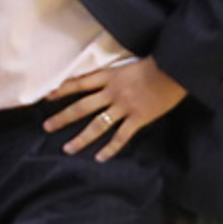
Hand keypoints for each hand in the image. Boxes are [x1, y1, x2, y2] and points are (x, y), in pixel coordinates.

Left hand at [43, 56, 186, 161]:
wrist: (176, 68)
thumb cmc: (155, 64)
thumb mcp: (126, 66)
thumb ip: (112, 76)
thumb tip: (100, 84)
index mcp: (109, 76)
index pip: (79, 83)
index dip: (62, 90)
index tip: (46, 97)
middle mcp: (112, 92)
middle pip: (82, 106)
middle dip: (63, 117)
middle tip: (47, 126)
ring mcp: (125, 106)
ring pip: (97, 125)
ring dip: (81, 138)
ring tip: (67, 149)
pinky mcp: (139, 118)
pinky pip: (121, 136)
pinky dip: (110, 149)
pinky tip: (99, 158)